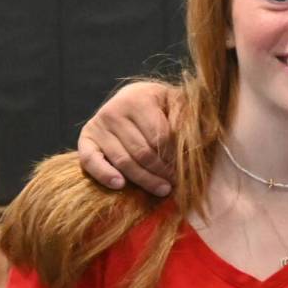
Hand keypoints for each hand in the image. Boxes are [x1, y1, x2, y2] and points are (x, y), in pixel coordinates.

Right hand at [78, 81, 176, 195]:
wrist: (134, 102)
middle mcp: (114, 110)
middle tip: (176, 184)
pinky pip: (91, 161)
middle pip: (142, 152)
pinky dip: (104, 174)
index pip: (160, 137)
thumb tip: (202, 136)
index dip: (174, 158)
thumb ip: (187, 118)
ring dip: (145, 180)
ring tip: (163, 190)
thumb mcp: (178, 104)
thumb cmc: (162, 107)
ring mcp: (98, 125)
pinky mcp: (86, 140)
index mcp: (139, 98)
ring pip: (124, 161)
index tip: (186, 171)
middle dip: (162, 172)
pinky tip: (120, 185)